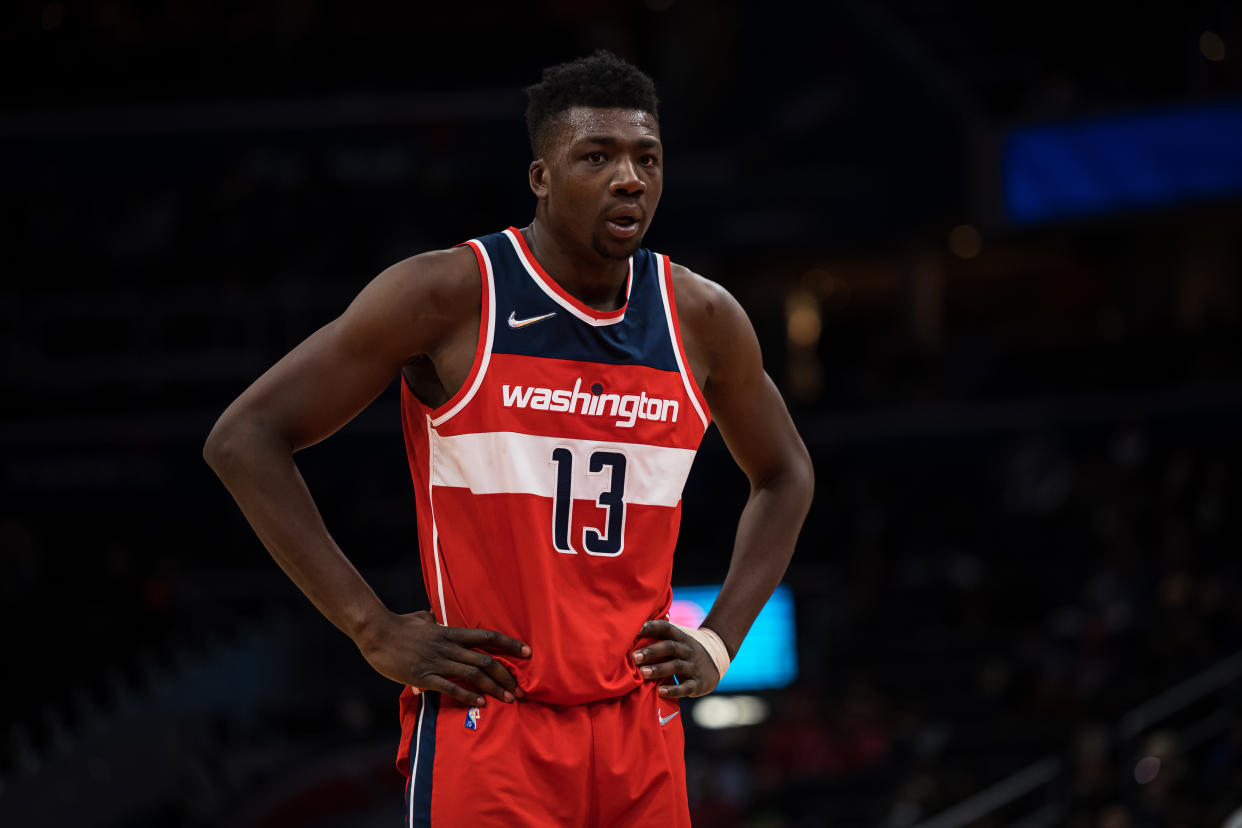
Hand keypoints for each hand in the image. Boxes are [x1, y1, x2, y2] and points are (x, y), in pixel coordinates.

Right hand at [357, 610, 530, 706]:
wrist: (376, 632)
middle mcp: (449, 646)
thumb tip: (435, 615)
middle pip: (485, 660)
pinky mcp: (423, 675)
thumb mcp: (421, 618)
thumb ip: (432, 619)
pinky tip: (480, 702)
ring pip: (473, 674)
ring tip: (508, 699)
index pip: (487, 637)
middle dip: (506, 676)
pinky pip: (450, 687)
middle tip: (520, 690)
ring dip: (494, 688)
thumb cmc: (399, 625)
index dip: (509, 644)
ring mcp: (437, 661)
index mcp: (451, 632)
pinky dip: (467, 695)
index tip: (528, 653)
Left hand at [632, 619, 720, 698]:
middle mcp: (688, 650)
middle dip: (652, 651)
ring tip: (642, 673)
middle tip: (634, 657)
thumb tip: (631, 632)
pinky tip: (660, 692)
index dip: (653, 627)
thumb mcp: (679, 641)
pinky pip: (685, 687)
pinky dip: (672, 690)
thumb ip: (660, 637)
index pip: (667, 628)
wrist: (717, 663)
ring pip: (676, 666)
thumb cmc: (686, 651)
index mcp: (681, 637)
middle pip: (670, 647)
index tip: (637, 629)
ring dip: (659, 669)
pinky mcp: (698, 684)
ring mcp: (694, 667)